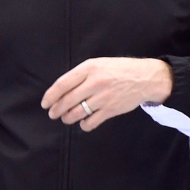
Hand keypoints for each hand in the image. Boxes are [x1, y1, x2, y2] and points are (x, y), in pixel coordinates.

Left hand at [41, 57, 172, 130]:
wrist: (145, 78)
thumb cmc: (118, 70)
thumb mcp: (98, 64)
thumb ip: (80, 75)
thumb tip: (61, 90)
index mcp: (89, 68)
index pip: (62, 84)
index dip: (50, 95)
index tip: (45, 103)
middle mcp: (95, 82)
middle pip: (68, 100)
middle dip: (56, 110)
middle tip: (52, 113)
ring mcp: (104, 97)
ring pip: (77, 112)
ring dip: (67, 118)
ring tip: (65, 118)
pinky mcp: (111, 109)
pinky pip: (92, 121)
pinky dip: (84, 125)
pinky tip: (83, 123)